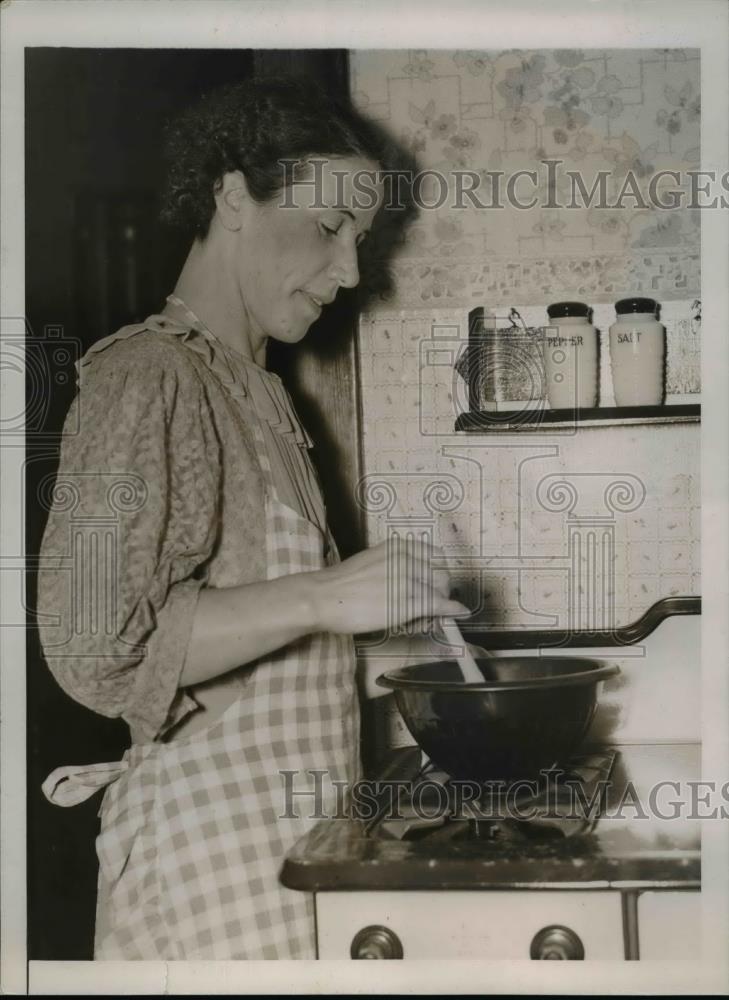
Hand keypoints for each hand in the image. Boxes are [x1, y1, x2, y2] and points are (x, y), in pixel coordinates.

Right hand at [309, 537, 469, 635]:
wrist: (324, 597)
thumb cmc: (341, 584)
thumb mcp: (372, 563)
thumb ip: (394, 566)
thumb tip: (413, 580)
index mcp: (398, 547)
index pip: (435, 556)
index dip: (439, 572)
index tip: (436, 583)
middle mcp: (406, 559)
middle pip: (441, 573)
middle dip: (441, 589)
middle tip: (433, 603)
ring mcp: (408, 580)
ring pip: (439, 591)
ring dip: (440, 603)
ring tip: (429, 614)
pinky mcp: (407, 602)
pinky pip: (437, 605)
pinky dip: (452, 609)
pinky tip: (459, 613)